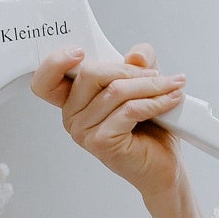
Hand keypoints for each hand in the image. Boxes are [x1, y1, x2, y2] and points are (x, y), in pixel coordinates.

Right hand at [29, 41, 186, 201]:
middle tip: (157, 73)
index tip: (79, 51)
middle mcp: (71, 117)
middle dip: (129, 70)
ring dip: (151, 85)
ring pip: (115, 91)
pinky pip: (129, 110)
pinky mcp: (101, 142)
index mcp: (72, 100)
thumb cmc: (149, 128)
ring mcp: (83, 132)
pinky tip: (171, 99)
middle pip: (91, 74)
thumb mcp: (142, 81)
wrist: (163, 166)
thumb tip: (135, 57)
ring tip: (172, 85)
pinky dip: (154, 101)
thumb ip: (137, 61)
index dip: (55, 62)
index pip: (46, 80)